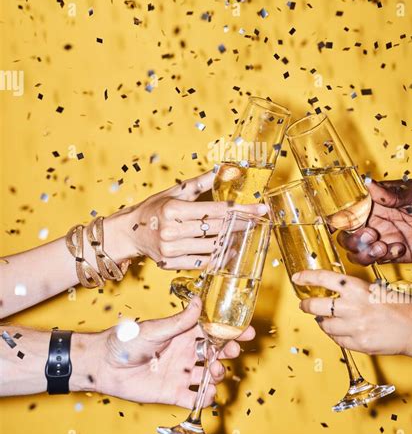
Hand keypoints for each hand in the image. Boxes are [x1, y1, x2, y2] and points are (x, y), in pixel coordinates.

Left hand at [71, 297, 254, 406]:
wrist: (104, 366)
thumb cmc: (125, 342)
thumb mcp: (154, 329)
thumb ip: (179, 322)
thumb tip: (199, 303)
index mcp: (181, 333)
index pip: (211, 330)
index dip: (229, 331)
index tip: (246, 331)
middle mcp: (184, 352)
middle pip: (214, 353)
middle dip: (227, 352)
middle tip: (233, 352)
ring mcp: (179, 373)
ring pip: (207, 375)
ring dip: (217, 375)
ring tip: (215, 374)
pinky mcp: (172, 392)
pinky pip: (193, 397)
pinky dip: (204, 398)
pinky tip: (207, 395)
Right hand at [107, 170, 266, 269]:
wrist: (129, 232)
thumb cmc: (154, 208)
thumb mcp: (175, 192)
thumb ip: (201, 183)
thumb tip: (223, 169)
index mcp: (174, 210)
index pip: (215, 211)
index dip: (241, 210)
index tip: (259, 209)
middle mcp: (172, 230)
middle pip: (217, 229)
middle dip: (242, 224)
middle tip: (258, 220)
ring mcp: (171, 250)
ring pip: (213, 247)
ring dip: (233, 241)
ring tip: (245, 233)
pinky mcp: (171, 263)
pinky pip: (203, 262)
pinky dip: (219, 257)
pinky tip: (229, 250)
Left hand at [292, 269, 411, 355]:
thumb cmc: (402, 307)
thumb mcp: (376, 289)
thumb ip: (355, 291)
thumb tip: (337, 292)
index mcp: (356, 287)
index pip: (323, 278)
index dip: (306, 277)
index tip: (297, 277)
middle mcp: (351, 305)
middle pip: (315, 305)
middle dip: (306, 305)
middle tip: (304, 304)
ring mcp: (353, 326)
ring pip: (324, 325)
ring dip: (322, 321)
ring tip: (325, 319)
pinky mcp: (357, 343)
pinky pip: (337, 339)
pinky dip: (335, 335)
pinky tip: (340, 331)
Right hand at [337, 179, 411, 263]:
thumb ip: (394, 192)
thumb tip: (370, 185)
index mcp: (376, 202)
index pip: (348, 210)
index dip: (337, 218)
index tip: (335, 223)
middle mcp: (376, 221)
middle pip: (347, 236)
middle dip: (352, 239)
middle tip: (371, 235)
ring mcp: (385, 238)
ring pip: (358, 253)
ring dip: (364, 253)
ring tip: (383, 246)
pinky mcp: (397, 254)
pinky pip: (380, 261)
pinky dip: (385, 257)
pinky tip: (400, 248)